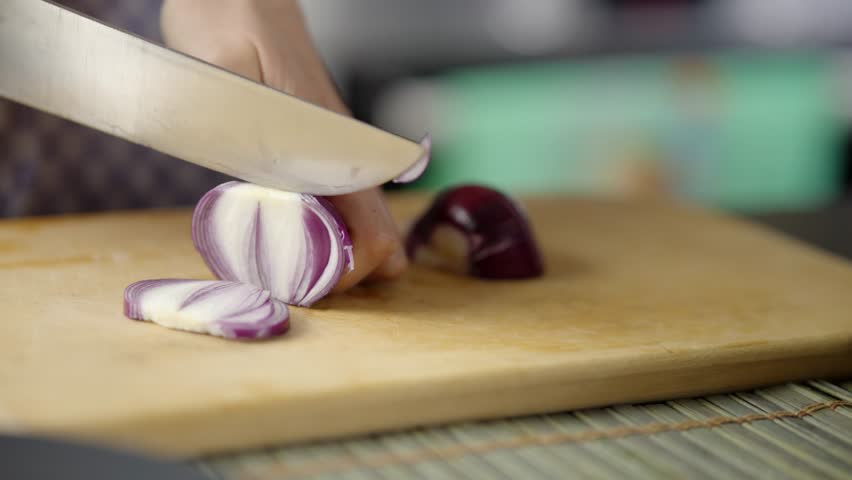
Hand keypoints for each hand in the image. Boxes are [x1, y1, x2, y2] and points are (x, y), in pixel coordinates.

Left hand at [161, 0, 407, 290]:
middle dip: (351, 270)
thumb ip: (258, 132)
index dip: (361, 264)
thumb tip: (283, 193)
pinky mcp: (316, 141)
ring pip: (355, 213)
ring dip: (339, 254)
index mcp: (329, 136)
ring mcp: (333, 143)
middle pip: (371, 224)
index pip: (368, 216)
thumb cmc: (227, 20)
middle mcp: (342, 145)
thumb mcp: (227, 76)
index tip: (322, 288)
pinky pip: (333, 196)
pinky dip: (324, 230)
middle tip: (308, 295)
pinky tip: (298, 244)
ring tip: (304, 281)